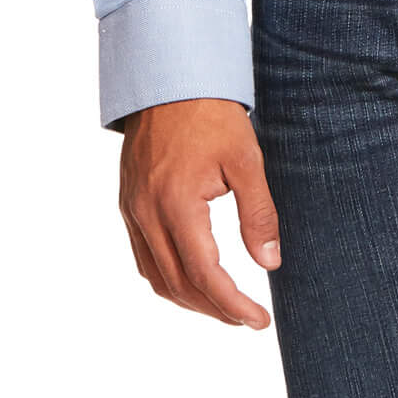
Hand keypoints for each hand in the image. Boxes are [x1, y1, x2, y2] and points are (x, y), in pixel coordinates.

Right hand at [118, 97, 280, 327]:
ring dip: (189, 299)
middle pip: (178, 284)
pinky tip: (190, 278)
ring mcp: (132, 209)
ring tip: (224, 305)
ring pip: (156, 276)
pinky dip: (167, 278)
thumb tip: (270, 263)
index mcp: (176, 202)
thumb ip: (258, 213)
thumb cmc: (211, 112)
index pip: (204, 273)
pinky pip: (143, 257)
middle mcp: (146, 212)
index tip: (259, 320)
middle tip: (247, 318)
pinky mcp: (128, 202)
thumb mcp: (245, 159)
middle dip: (214, 309)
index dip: (232, 304)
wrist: (169, 76)